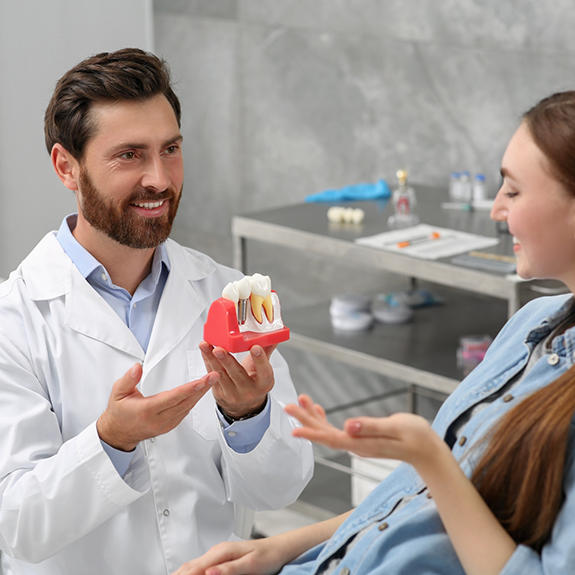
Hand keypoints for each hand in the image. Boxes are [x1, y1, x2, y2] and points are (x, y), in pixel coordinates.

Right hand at [97, 362, 218, 451]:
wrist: (117, 433)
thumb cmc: (118, 412)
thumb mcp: (117, 393)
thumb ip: (129, 379)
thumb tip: (138, 367)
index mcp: (147, 410)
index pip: (172, 398)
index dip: (189, 389)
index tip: (202, 380)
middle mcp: (158, 420)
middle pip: (185, 402)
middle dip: (202, 388)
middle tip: (214, 376)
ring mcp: (165, 425)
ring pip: (187, 407)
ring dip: (200, 394)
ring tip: (211, 380)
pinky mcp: (169, 426)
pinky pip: (185, 412)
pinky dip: (194, 401)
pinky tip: (200, 392)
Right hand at [172, 539, 283, 574]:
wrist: (278, 548)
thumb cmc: (267, 556)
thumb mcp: (251, 565)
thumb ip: (229, 569)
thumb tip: (209, 572)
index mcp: (222, 552)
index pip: (195, 569)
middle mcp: (217, 552)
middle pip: (189, 567)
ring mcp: (217, 554)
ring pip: (191, 565)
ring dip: (180, 573)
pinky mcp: (220, 559)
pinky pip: (198, 566)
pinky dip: (187, 571)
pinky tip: (184, 574)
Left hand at [199, 341, 276, 418]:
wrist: (244, 404)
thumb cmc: (254, 382)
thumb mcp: (263, 370)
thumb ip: (266, 352)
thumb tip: (274, 336)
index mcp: (263, 384)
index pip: (264, 372)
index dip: (260, 360)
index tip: (255, 347)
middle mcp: (248, 391)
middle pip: (237, 374)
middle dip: (227, 361)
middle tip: (220, 349)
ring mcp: (232, 393)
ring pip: (221, 375)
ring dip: (212, 359)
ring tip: (206, 346)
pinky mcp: (219, 393)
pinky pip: (211, 376)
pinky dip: (207, 361)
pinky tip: (204, 351)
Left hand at [285, 394, 442, 468]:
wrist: (427, 451)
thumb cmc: (416, 437)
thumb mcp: (396, 428)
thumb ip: (371, 427)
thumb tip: (347, 427)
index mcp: (362, 444)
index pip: (332, 438)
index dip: (312, 432)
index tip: (294, 427)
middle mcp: (356, 446)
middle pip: (325, 434)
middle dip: (306, 420)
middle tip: (288, 406)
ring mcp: (357, 443)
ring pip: (329, 431)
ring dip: (313, 417)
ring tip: (301, 400)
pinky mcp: (361, 439)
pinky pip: (337, 430)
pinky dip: (325, 419)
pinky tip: (318, 410)